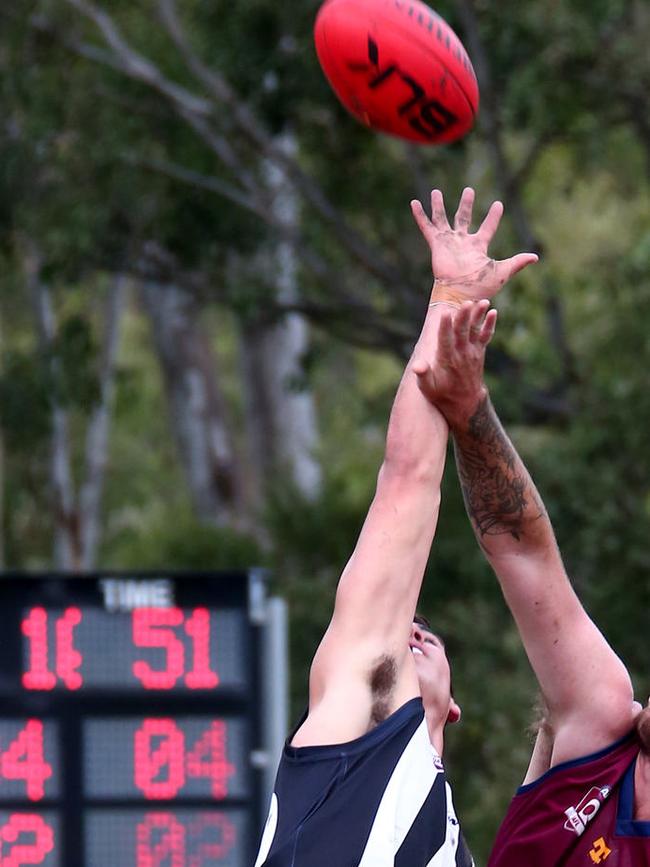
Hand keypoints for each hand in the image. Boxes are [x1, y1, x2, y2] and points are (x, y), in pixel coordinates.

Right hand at [411, 187, 537, 301]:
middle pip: (464, 218)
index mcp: (478, 246)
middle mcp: (463, 242)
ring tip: (436, 192)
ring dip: (439, 206)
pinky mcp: (437, 244)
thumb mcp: (502, 272)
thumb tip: (536, 257)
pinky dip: (420, 215)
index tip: (498, 204)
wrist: (460, 294)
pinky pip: (427, 227)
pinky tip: (414, 203)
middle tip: (469, 190)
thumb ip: (517, 262)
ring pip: (443, 219)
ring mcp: (449, 242)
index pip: (488, 227)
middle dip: (466, 204)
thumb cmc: (481, 287)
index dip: (493, 216)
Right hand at [413, 300, 495, 424]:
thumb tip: (417, 366)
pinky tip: (493, 312)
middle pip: (462, 332)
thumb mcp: (427, 387)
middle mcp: (461, 354)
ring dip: (479, 316)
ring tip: (484, 302)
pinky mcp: (479, 351)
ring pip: (475, 331)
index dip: (445, 327)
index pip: (445, 340)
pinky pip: (486, 336)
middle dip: (464, 317)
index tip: (445, 313)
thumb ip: (422, 375)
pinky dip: (490, 325)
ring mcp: (472, 352)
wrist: (464, 402)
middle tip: (466, 302)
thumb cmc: (441, 393)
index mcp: (446, 359)